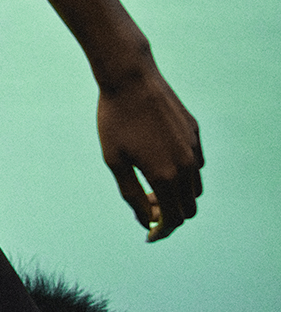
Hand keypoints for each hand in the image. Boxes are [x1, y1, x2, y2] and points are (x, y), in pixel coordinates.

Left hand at [97, 59, 203, 240]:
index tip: (148, 233)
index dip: (161, 231)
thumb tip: (147, 221)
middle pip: (189, 208)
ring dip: (178, 195)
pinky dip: (183, 174)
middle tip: (146, 206)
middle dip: (170, 215)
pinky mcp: (195, 133)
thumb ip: (132, 196)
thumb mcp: (115, 162)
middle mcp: (187, 165)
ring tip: (150, 185)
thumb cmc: (115, 120)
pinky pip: (196, 164)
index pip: (174, 220)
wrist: (130, 78)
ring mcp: (194, 147)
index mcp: (166, 176)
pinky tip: (160, 162)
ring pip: (195, 187)